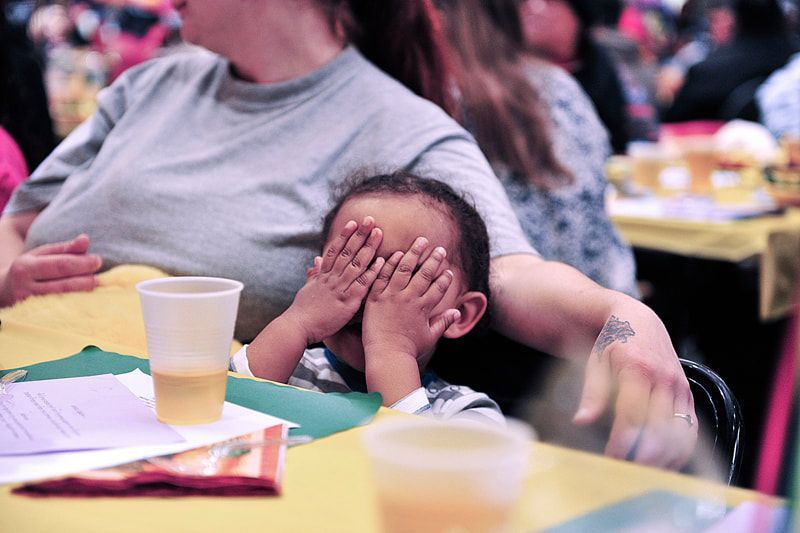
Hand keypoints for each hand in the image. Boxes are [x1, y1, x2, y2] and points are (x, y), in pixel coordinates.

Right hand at [0, 234, 101, 306]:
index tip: (97, 261)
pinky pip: (62, 314)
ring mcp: (28, 308)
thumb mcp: (42, 255)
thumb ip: (66, 248)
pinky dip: (77, 307)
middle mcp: (24, 289)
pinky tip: (87, 301)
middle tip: (98, 277)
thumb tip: (85, 240)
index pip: (61, 265)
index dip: (83, 263)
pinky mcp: (34, 320)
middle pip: (65, 286)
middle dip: (86, 280)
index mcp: (25, 268)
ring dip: (84, 294)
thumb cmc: (30, 269)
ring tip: (94, 287)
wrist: (4, 293)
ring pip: (65, 302)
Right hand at [284, 217, 383, 343]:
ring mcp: (340, 289)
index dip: (344, 235)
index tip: (353, 222)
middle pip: (347, 252)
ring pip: (356, 263)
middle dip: (359, 235)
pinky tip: (382, 261)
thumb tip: (316, 261)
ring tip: (378, 233)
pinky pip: (362, 284)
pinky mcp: (347, 302)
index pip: (335, 250)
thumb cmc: (302, 312)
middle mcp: (332, 278)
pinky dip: (372, 272)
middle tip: (370, 220)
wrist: (297, 327)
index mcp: (323, 275)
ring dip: (368, 247)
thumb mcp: (307, 289)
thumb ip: (314, 275)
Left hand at [362, 237, 459, 363]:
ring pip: (404, 269)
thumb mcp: (429, 336)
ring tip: (420, 241)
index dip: (445, 278)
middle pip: (424, 274)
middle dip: (433, 260)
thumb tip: (456, 312)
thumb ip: (443, 322)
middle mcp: (409, 299)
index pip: (438, 288)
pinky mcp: (376, 297)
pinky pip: (382, 276)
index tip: (448, 269)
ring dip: (414, 254)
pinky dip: (389, 264)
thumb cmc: (408, 349)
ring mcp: (392, 296)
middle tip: (440, 249)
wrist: (387, 354)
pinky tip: (396, 253)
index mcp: (423, 308)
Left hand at [573, 303, 697, 469]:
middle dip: (644, 455)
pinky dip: (681, 450)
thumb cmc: (613, 342)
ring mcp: (680, 387)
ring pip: (680, 432)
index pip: (632, 413)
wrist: (639, 321)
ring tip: (644, 472)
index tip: (611, 457)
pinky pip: (691, 429)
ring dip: (664, 458)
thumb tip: (581, 421)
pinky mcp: (688, 395)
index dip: (622, 440)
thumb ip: (592, 393)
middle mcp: (664, 378)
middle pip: (659, 427)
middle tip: (626, 471)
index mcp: (638, 367)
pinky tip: (664, 463)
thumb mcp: (596, 361)